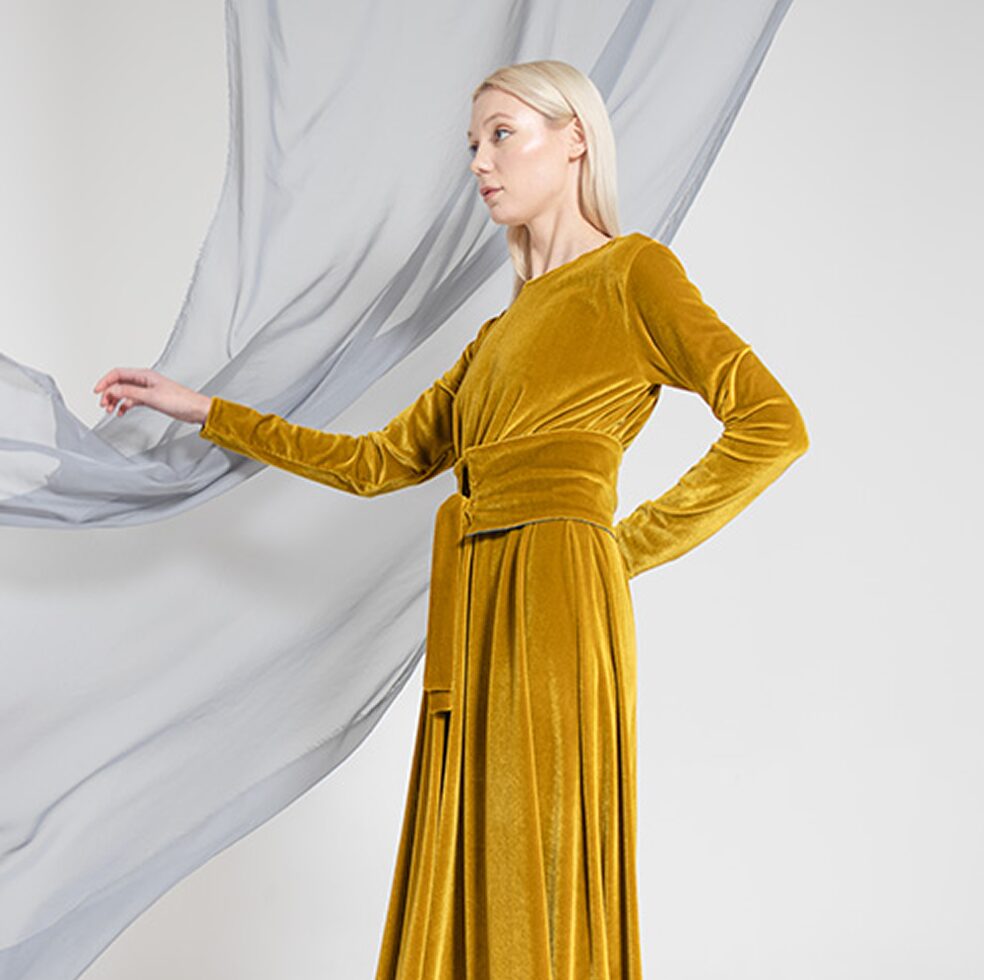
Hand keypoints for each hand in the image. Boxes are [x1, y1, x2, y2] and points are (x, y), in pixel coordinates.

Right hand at [92, 367, 211, 424]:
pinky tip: (121, 412)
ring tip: (110, 410)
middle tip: (104, 404)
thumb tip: (112, 389)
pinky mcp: (151, 399)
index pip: (118, 373)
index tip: (97, 392)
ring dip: (115, 400)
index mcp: (145, 375)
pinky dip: (125, 405)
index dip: (105, 382)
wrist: (195, 410)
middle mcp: (145, 381)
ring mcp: (147, 390)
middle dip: (109, 393)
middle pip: (119, 383)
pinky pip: (132, 400)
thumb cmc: (180, 401)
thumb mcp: (151, 396)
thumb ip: (130, 392)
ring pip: (125, 392)